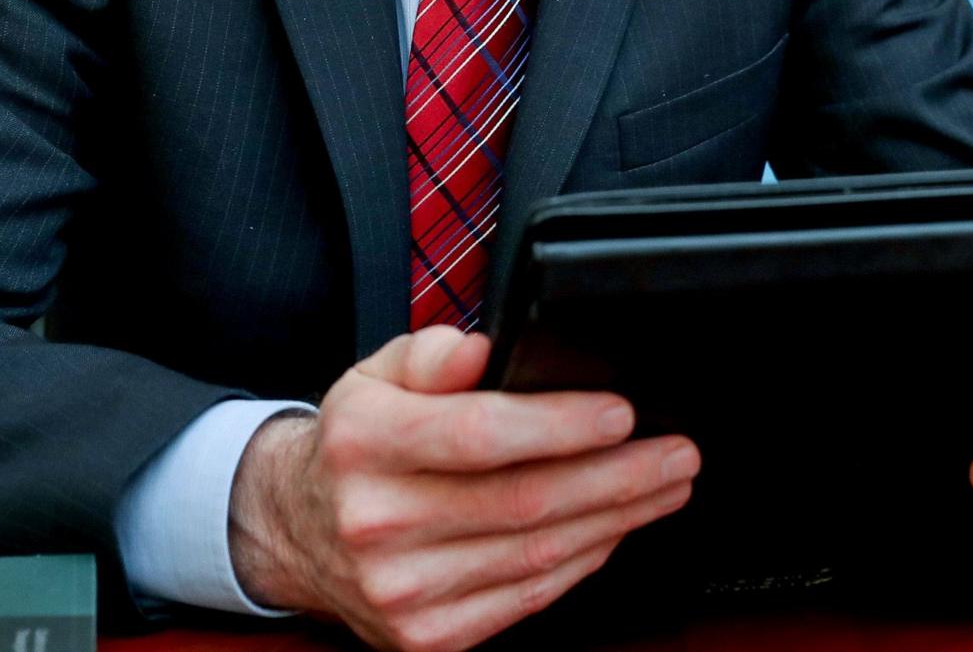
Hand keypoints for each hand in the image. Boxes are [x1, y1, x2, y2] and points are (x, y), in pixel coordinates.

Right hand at [227, 327, 698, 651]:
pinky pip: (526, 599)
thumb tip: (481, 349)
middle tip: (676, 453)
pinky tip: (614, 529)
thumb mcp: (376, 375)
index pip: (478, 434)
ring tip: (664, 486)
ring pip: (535, 555)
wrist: (296, 530)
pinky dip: (581, 562)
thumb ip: (432, 354)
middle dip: (617, 476)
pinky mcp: (426, 637)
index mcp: (363, 443)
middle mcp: (376, 522)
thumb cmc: (355, 445)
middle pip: (523, 501)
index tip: (622, 413)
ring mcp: (401, 590)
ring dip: (615, 520)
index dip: (560, 425)